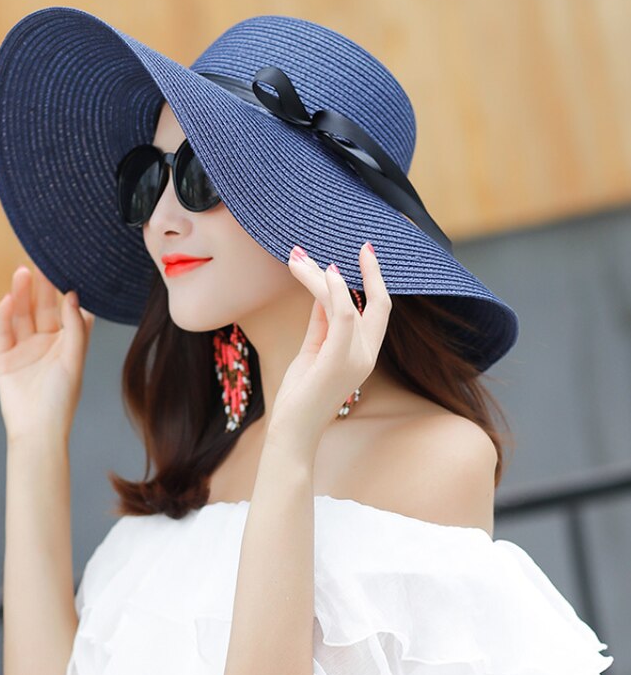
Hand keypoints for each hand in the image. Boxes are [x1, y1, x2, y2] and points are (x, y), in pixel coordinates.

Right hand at [0, 264, 95, 443]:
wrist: (37, 430)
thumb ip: (75, 328)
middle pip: (43, 307)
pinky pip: (4, 332)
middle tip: (41, 258)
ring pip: (23, 315)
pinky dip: (5, 315)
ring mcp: (24, 349)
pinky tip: (8, 299)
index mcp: (68, 343)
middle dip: (42, 285)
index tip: (67, 266)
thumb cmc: (62, 398)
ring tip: (22, 272)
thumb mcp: (74, 360)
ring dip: (22, 294)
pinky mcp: (5, 358)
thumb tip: (73, 295)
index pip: (67, 310)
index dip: (66, 290)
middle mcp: (47, 343)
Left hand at [268, 242, 391, 443]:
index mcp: (363, 353)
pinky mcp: (339, 360)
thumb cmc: (300, 394)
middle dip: (373, 271)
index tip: (363, 253)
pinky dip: (334, 290)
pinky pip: (344, 315)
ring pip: (347, 302)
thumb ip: (322, 323)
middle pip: (380, 303)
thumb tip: (323, 292)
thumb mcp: (313, 350)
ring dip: (322, 275)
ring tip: (297, 258)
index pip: (377, 311)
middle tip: (361, 243)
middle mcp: (367, 355)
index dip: (373, 281)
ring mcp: (356, 359)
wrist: (293, 431)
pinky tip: (323, 271)